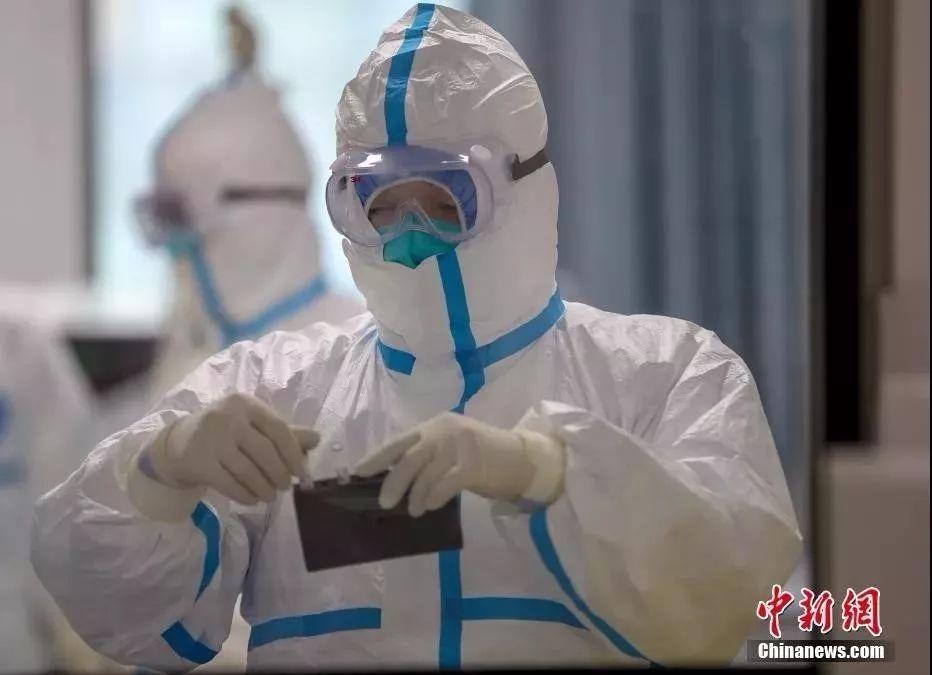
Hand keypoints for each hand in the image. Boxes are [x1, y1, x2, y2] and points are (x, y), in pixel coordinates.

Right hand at [145, 393, 318, 504]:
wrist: (179, 443)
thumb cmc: (226, 432)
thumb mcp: (253, 425)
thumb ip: (284, 432)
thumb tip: (317, 439)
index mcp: (246, 403)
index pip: (279, 429)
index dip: (294, 454)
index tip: (302, 473)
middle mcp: (228, 417)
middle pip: (265, 452)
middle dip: (279, 474)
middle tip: (285, 487)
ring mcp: (211, 439)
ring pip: (248, 471)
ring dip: (264, 488)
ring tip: (270, 496)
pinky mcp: (198, 461)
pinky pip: (229, 484)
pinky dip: (245, 495)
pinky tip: (253, 499)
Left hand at [355, 412, 564, 516]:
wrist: (520, 457)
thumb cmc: (481, 456)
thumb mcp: (449, 449)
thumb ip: (425, 457)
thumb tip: (392, 479)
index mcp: (434, 425)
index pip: (399, 441)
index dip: (377, 457)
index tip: (358, 473)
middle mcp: (444, 430)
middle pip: (410, 457)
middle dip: (394, 481)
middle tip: (385, 502)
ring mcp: (460, 445)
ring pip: (426, 472)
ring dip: (416, 495)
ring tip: (413, 511)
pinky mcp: (474, 463)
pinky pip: (446, 483)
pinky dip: (434, 496)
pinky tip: (430, 506)